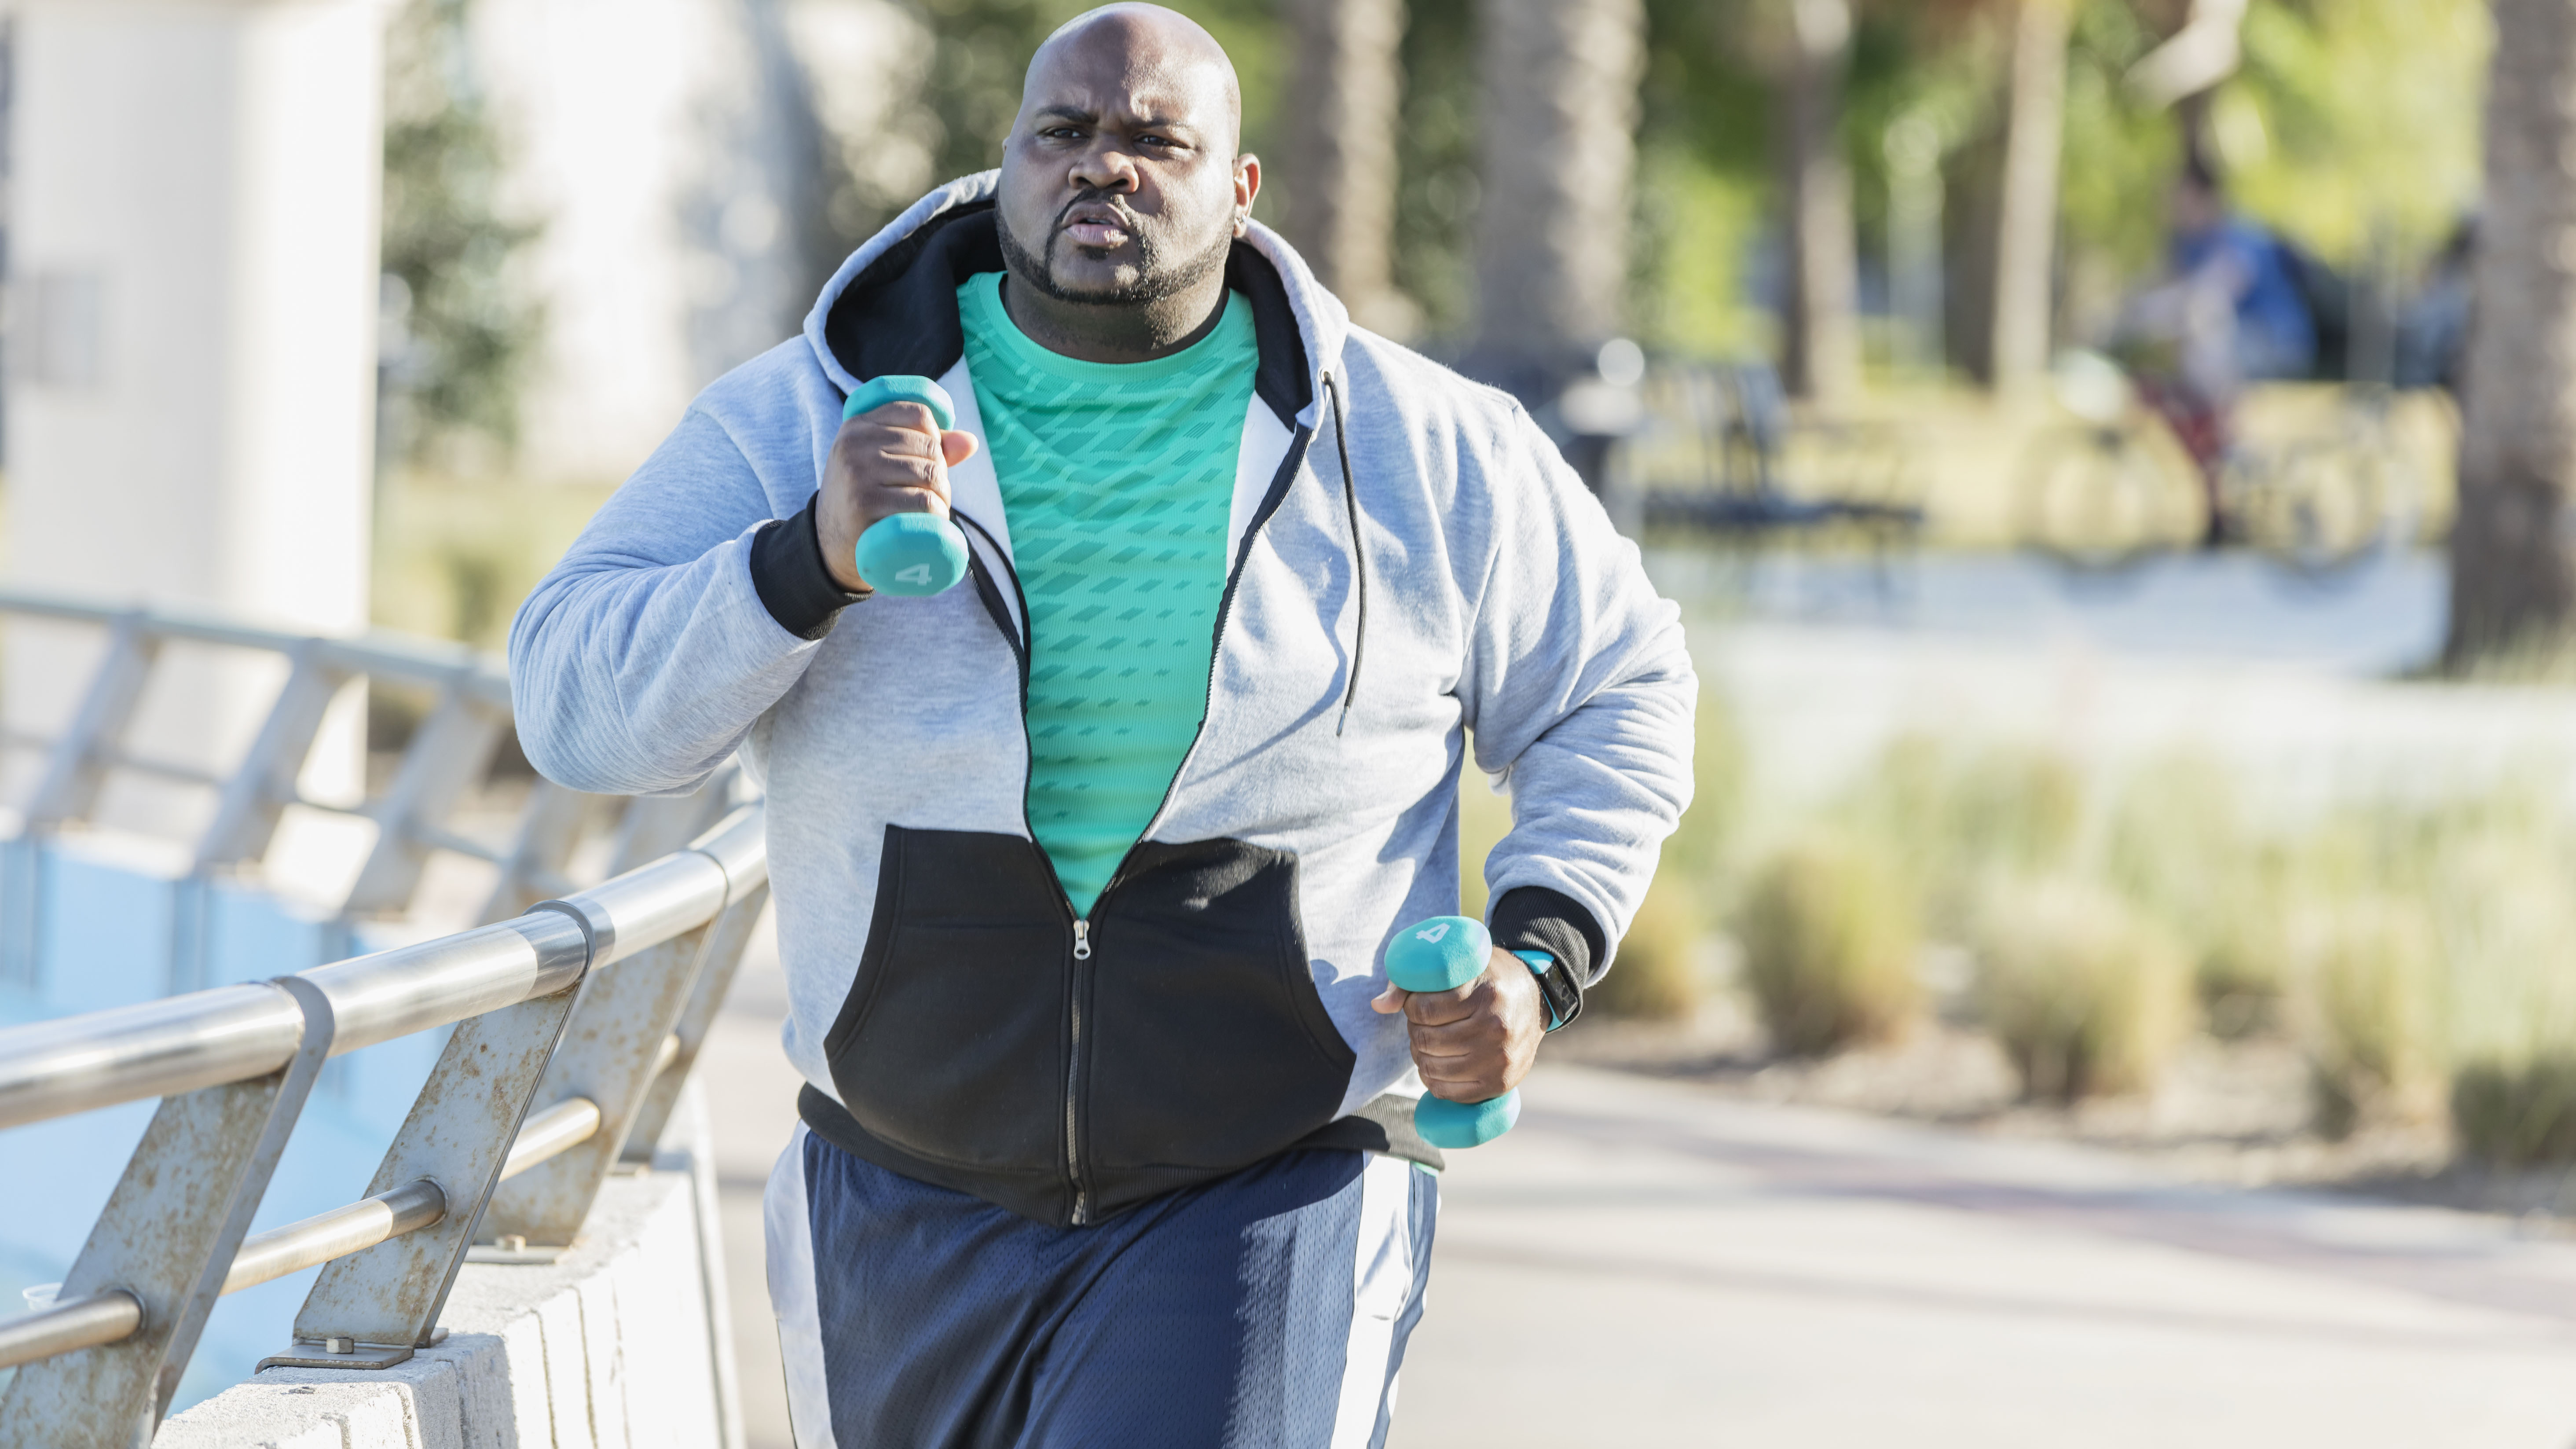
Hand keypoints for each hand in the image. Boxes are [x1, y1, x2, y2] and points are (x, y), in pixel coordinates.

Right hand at [815, 402, 980, 592]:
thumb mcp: (882, 461)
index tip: (931, 459)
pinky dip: (938, 515)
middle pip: (929, 446)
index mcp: (858, 425)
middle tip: (933, 495)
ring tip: (933, 510)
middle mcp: (854, 444)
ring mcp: (858, 474)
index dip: (937, 436)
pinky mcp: (864, 505)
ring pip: (931, 474)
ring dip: (943, 497)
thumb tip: (970, 442)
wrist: (828, 543)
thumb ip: (926, 446)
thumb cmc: (865, 497)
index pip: (918, 413)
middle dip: (942, 472)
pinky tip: (932, 522)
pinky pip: (923, 503)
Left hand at [1371, 947, 1545, 1102]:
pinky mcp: (1500, 1084)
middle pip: (1425, 1040)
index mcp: (1486, 996)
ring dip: (1420, 1056)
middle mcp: (1495, 1029)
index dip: (1411, 1007)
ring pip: (1432, 1067)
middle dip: (1414, 1031)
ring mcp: (1499, 1060)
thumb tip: (1378, 1006)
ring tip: (1429, 1043)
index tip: (1418, 1003)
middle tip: (1423, 1024)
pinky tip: (1436, 1064)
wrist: (1537, 999)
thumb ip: (1415, 981)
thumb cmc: (1490, 979)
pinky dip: (1432, 1080)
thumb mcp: (1461, 967)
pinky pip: (1448, 1092)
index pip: (1424, 1010)